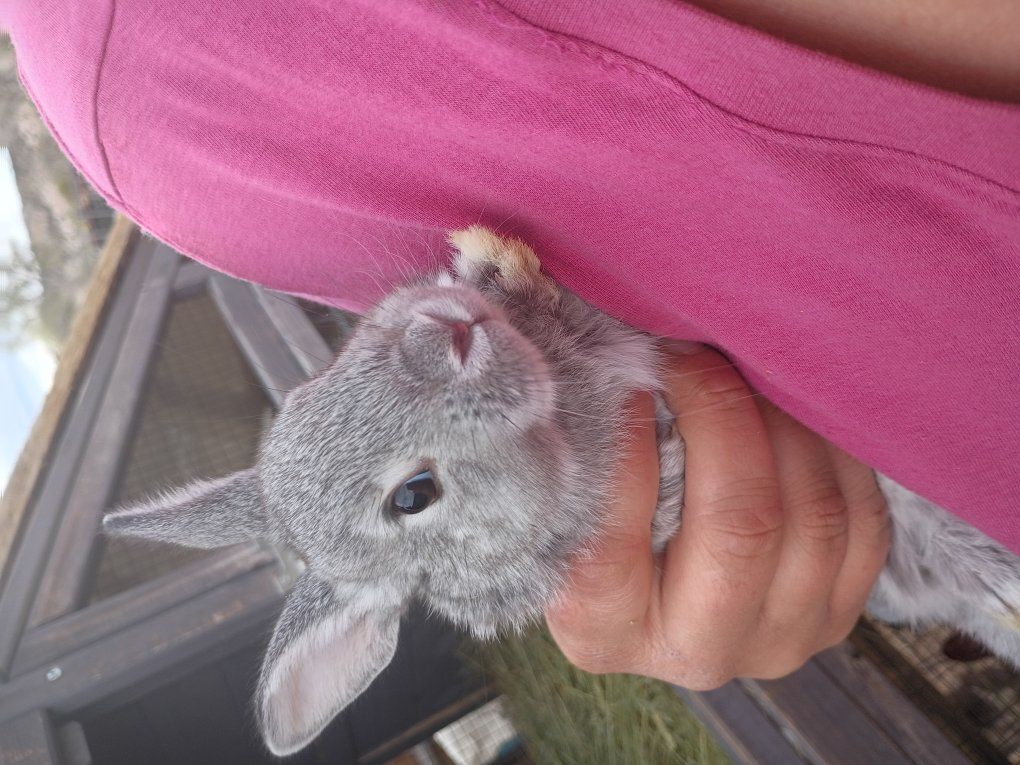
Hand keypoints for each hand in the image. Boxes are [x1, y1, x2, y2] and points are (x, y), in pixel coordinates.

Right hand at [546, 345, 890, 687]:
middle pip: (744, 525)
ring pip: (817, 517)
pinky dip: (836, 453)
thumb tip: (612, 358)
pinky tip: (796, 413)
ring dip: (786, 423)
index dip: (629, 440)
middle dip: (726, 415)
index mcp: (600, 630)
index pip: (613, 539)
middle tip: (697, 354)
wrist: (655, 576)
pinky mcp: (834, 619)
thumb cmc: (593, 511)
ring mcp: (775, 642)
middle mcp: (693, 652)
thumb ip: (581, 444)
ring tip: (747, 372)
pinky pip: (863, 523)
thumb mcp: (566, 493)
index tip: (631, 373)